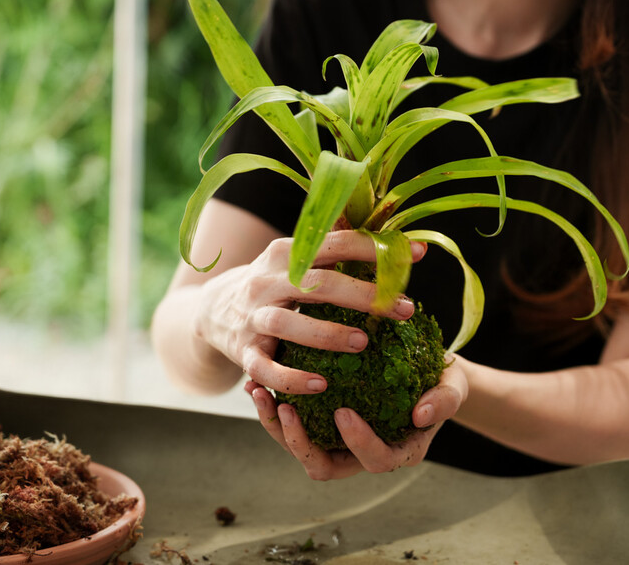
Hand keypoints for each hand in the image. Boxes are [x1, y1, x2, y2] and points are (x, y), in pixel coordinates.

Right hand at [195, 230, 426, 394]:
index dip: (376, 249)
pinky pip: (266, 368)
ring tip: (363, 343)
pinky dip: (291, 379)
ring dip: (327, 334)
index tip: (417, 256)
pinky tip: (321, 385)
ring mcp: (253, 317)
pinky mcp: (243, 352)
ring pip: (288, 324)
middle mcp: (267, 281)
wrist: (211, 310)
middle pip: (318, 283)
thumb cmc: (274, 286)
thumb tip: (405, 249)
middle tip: (404, 310)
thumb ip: (341, 256)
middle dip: (364, 295)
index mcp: (287, 252)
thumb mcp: (297, 262)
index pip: (335, 243)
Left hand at [245, 355, 467, 479]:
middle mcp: (362, 455)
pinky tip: (257, 381)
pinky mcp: (321, 425)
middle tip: (284, 408)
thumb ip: (443, 400)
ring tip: (259, 392)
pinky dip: (272, 407)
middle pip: (324, 466)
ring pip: (299, 448)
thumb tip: (422, 414)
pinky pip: (293, 424)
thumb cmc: (441, 381)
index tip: (344, 412)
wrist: (428, 373)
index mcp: (397, 452)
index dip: (358, 442)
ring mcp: (338, 442)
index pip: (374, 460)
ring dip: (275, 425)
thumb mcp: (453, 387)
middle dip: (299, 442)